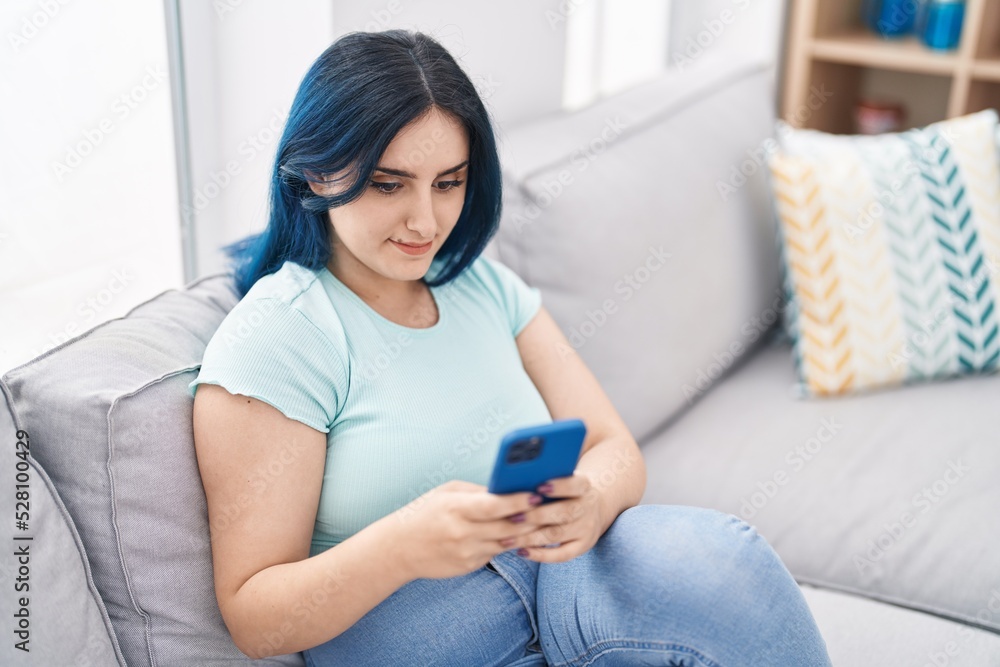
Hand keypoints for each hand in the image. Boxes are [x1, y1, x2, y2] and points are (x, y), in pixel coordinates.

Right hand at [388, 480, 544, 579]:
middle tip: (552, 509)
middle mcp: (463, 533)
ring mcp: (467, 552)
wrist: (399, 549)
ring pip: (507, 543)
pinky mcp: (469, 565)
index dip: (518, 501)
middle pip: (507, 527)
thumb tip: (507, 489)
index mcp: (456, 509)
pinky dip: (509, 544)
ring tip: (545, 521)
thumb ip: (477, 492)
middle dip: (532, 518)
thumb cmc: (424, 513)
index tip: (537, 494)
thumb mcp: (446, 493)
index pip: (493, 506)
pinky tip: (522, 535)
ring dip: (526, 533)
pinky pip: (496, 553)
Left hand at [507, 473, 606, 562]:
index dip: (559, 486)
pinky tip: (522, 551)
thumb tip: (516, 482)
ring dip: (531, 538)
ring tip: (509, 539)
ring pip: (557, 534)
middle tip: (514, 517)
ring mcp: (586, 529)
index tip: (539, 487)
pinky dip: (540, 555)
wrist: (595, 507)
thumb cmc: (566, 491)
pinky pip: (561, 555)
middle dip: (537, 516)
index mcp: (584, 486)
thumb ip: (546, 478)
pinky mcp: (582, 546)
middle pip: (564, 513)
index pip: (575, 485)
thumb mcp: (564, 479)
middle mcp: (587, 507)